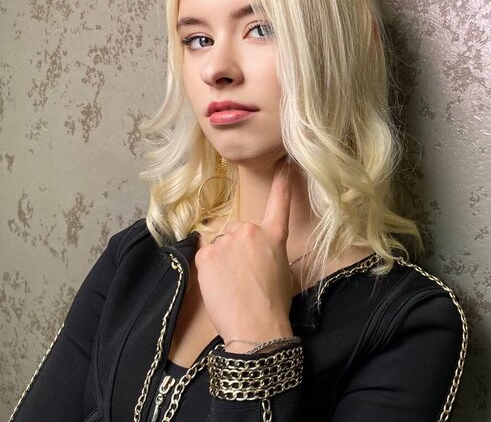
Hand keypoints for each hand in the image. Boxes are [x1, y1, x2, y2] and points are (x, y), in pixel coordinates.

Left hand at [194, 158, 294, 351]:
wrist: (256, 327)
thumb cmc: (274, 305)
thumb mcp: (283, 272)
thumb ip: (270, 253)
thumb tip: (257, 255)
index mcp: (273, 237)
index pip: (279, 204)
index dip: (282, 184)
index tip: (285, 165)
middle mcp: (249, 232)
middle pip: (237, 233)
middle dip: (237, 249)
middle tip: (244, 276)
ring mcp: (225, 242)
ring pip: (219, 246)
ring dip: (222, 261)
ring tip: (233, 286)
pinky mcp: (206, 255)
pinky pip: (205, 257)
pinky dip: (209, 270)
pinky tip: (220, 287)